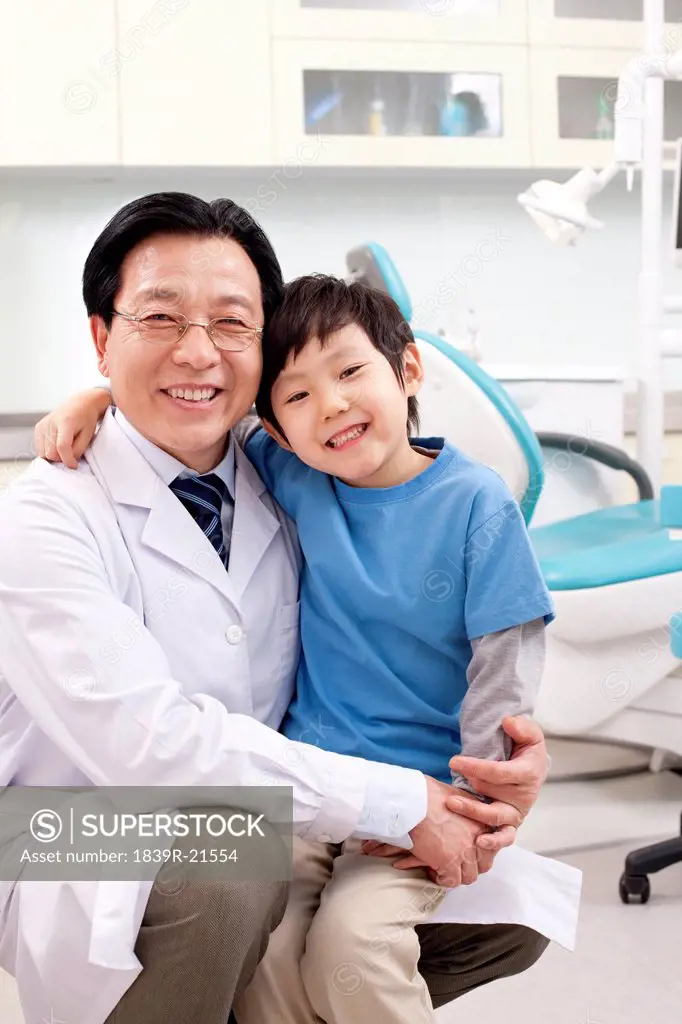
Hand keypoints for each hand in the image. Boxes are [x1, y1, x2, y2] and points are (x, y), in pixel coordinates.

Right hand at [34, 388, 112, 468]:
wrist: (80, 404)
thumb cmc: (86, 419)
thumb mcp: (88, 435)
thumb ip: (78, 450)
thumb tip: (67, 462)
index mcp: (66, 422)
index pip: (62, 447)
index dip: (68, 460)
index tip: (74, 466)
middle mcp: (51, 422)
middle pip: (51, 453)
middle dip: (61, 458)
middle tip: (71, 454)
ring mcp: (42, 424)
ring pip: (43, 453)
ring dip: (54, 455)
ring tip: (65, 447)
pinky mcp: (38, 427)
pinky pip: (40, 448)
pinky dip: (48, 450)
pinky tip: (57, 444)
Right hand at [364, 777, 485, 887]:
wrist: (411, 800)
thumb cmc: (427, 793)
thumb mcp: (457, 794)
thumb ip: (468, 807)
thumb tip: (466, 815)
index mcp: (482, 821)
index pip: (490, 848)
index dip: (478, 853)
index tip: (466, 852)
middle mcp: (478, 838)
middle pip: (483, 865)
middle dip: (470, 867)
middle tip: (455, 864)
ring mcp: (465, 851)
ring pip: (468, 876)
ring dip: (456, 875)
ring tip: (442, 868)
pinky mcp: (449, 861)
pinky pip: (451, 881)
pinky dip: (442, 879)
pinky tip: (431, 869)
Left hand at [447, 715, 547, 855]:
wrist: (531, 764)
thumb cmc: (526, 748)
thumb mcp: (529, 732)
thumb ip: (521, 726)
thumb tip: (508, 722)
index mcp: (528, 773)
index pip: (498, 772)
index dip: (475, 767)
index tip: (453, 761)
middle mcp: (525, 796)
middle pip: (493, 793)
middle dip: (471, 785)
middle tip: (452, 778)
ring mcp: (517, 811)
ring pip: (496, 817)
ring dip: (473, 812)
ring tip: (452, 804)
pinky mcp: (511, 822)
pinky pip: (505, 837)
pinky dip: (494, 842)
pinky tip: (478, 843)